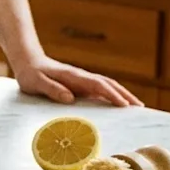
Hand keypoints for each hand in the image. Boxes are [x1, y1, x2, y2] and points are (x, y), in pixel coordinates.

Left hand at [12, 54, 142, 106]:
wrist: (28, 61)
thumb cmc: (31, 74)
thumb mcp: (36, 83)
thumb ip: (52, 89)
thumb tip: (70, 98)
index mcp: (73, 76)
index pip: (97, 85)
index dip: (111, 95)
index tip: (124, 105)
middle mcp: (81, 77)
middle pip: (108, 84)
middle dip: (125, 95)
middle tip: (140, 108)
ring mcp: (82, 80)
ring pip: (107, 85)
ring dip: (122, 94)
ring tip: (136, 106)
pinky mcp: (81, 84)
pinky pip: (100, 90)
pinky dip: (113, 95)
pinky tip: (118, 105)